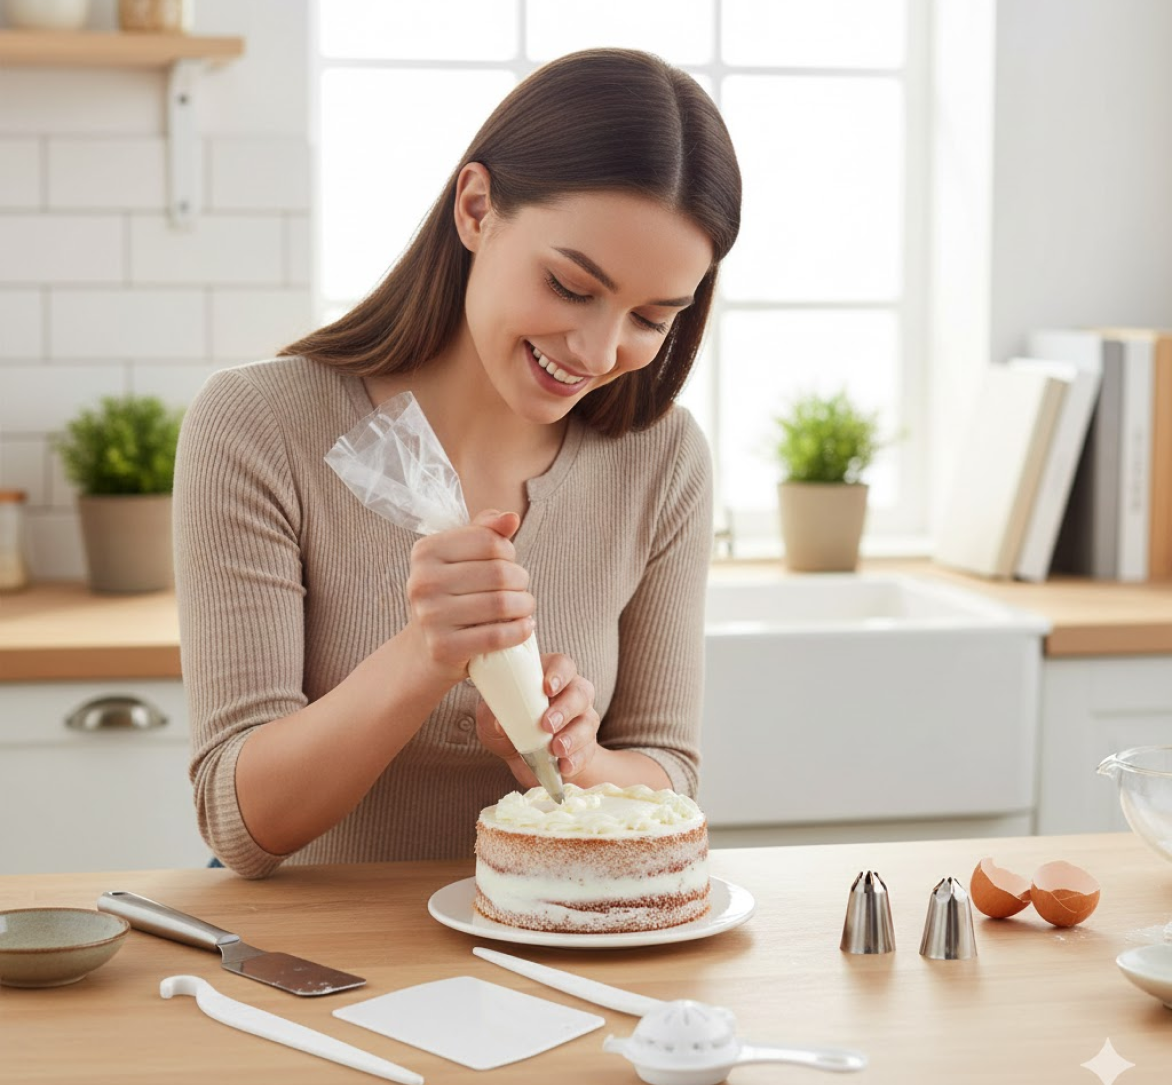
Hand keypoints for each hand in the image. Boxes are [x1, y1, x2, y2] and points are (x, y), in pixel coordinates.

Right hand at [404, 509, 534, 686]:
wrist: (425, 649)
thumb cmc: (451, 596)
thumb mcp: (461, 558)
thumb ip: (485, 532)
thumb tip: (511, 518)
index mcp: (425, 551)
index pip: (489, 541)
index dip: (509, 552)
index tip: (508, 564)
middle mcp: (422, 582)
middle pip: (499, 573)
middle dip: (521, 581)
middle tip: (522, 590)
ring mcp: (430, 616)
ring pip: (501, 604)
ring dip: (525, 606)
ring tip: (525, 608)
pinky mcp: (443, 647)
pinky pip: (496, 636)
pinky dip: (519, 631)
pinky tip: (525, 627)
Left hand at [476, 653, 599, 783]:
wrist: (521, 757)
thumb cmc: (507, 724)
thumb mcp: (491, 718)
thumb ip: (492, 715)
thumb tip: (499, 723)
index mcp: (546, 677)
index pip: (562, 665)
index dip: (559, 674)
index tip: (548, 688)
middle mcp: (570, 693)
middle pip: (580, 692)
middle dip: (565, 708)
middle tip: (548, 725)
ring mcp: (581, 719)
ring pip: (588, 721)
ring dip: (573, 736)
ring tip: (557, 749)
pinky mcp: (586, 746)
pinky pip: (588, 750)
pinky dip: (577, 759)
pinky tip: (564, 766)